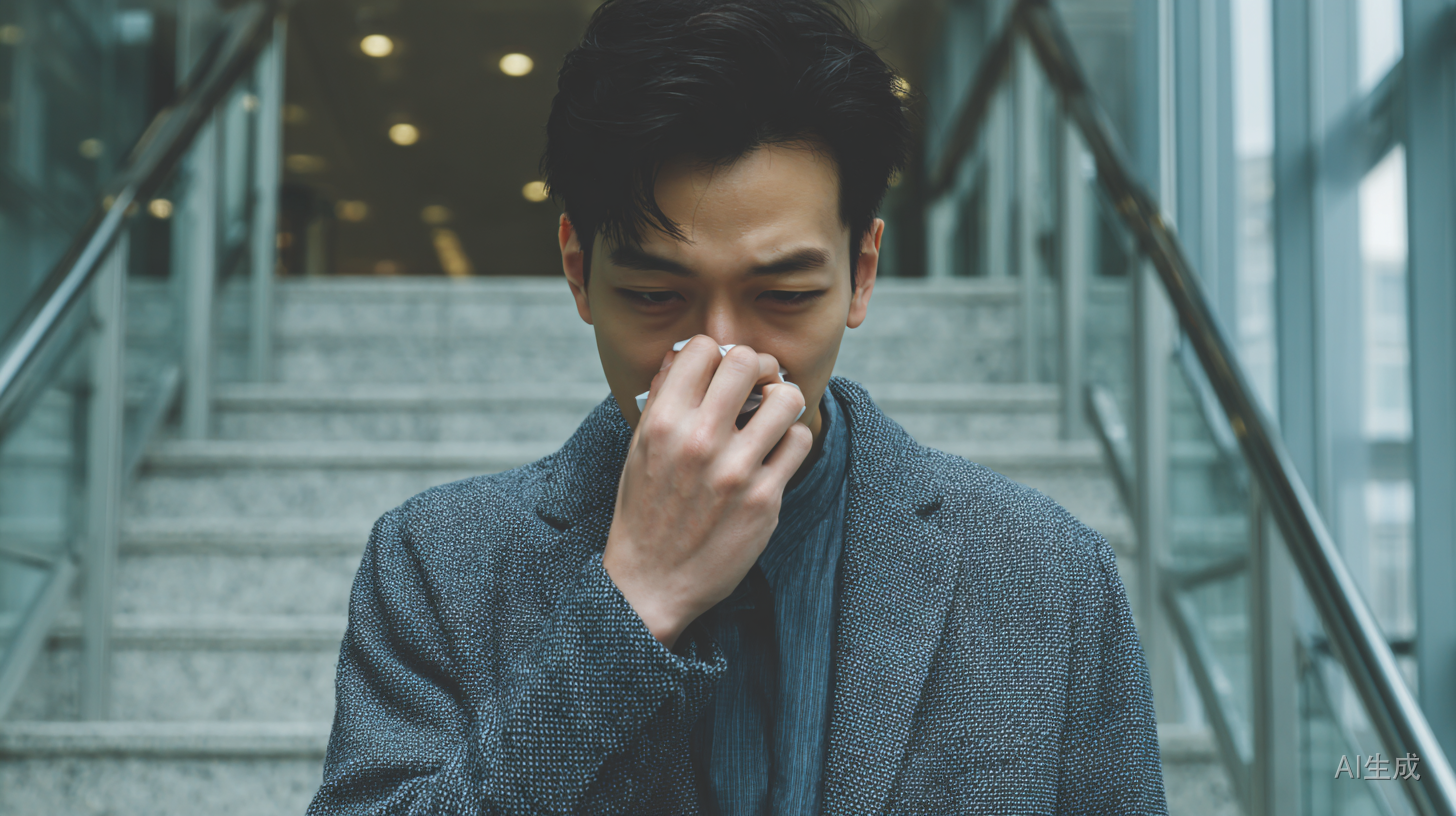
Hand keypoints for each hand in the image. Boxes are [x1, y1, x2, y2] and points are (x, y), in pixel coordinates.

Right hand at [602, 336, 811, 647]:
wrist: (651, 582)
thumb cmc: (644, 511)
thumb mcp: (639, 449)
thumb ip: (663, 399)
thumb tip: (684, 353)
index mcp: (662, 422)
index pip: (702, 347)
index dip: (718, 353)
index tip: (722, 374)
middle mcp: (698, 440)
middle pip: (748, 360)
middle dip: (758, 367)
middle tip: (758, 387)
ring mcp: (734, 470)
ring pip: (786, 398)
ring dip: (783, 401)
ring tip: (773, 417)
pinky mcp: (764, 499)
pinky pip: (799, 441)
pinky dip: (792, 440)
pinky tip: (776, 453)